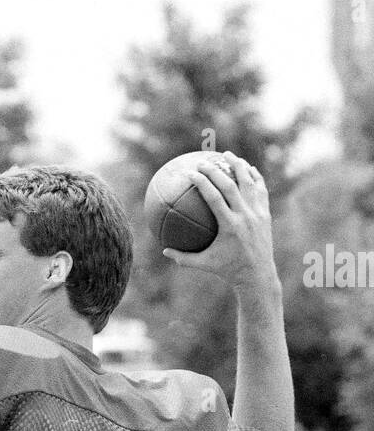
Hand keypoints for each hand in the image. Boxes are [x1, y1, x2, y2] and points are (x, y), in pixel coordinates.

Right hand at [164, 152, 278, 294]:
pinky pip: (260, 190)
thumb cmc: (227, 270)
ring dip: (238, 166)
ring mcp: (257, 214)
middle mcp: (245, 216)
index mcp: (229, 226)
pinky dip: (254, 177)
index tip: (191, 172)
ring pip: (249, 183)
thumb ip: (183, 258)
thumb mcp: (204, 264)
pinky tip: (247, 168)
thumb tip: (164, 250)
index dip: (203, 182)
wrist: (258, 275)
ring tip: (228, 155)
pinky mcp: (265, 214)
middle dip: (216, 170)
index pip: (215, 197)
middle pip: (230, 186)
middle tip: (203, 161)